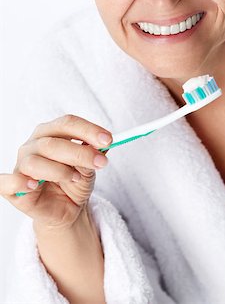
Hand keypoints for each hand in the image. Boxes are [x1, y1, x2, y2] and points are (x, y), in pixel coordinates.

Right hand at [0, 114, 111, 230]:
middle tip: (102, 162)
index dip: (88, 130)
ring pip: (35, 161)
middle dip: (81, 153)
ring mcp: (21, 166)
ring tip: (76, 178)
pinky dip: (18, 182)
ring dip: (60, 170)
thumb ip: (92, 155)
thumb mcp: (89, 167)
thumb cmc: (75, 181)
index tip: (109, 140)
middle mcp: (33, 145)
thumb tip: (100, 146)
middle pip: (53, 142)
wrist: (66, 208)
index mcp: (50, 133)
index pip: (67, 123)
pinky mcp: (13, 189)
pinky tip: (33, 185)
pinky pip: (7, 182)